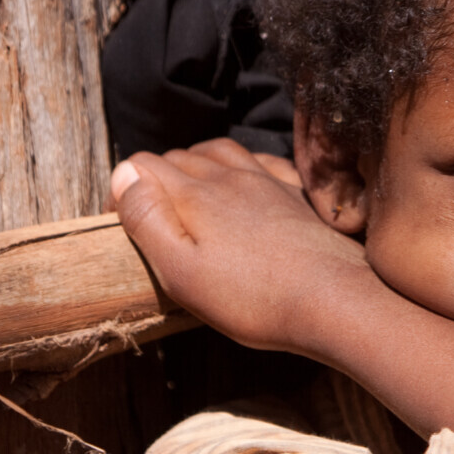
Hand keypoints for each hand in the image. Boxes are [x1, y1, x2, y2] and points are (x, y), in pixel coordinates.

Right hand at [109, 138, 371, 354]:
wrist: (335, 300)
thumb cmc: (253, 298)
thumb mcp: (182, 272)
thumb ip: (148, 221)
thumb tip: (124, 175)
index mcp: (194, 194)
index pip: (141, 165)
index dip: (121, 189)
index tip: (119, 223)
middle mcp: (229, 177)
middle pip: (179, 157)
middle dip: (156, 178)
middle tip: (152, 215)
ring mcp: (268, 182)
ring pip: (220, 152)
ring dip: (197, 165)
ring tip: (190, 192)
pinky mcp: (299, 195)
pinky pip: (263, 162)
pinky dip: (244, 166)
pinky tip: (247, 183)